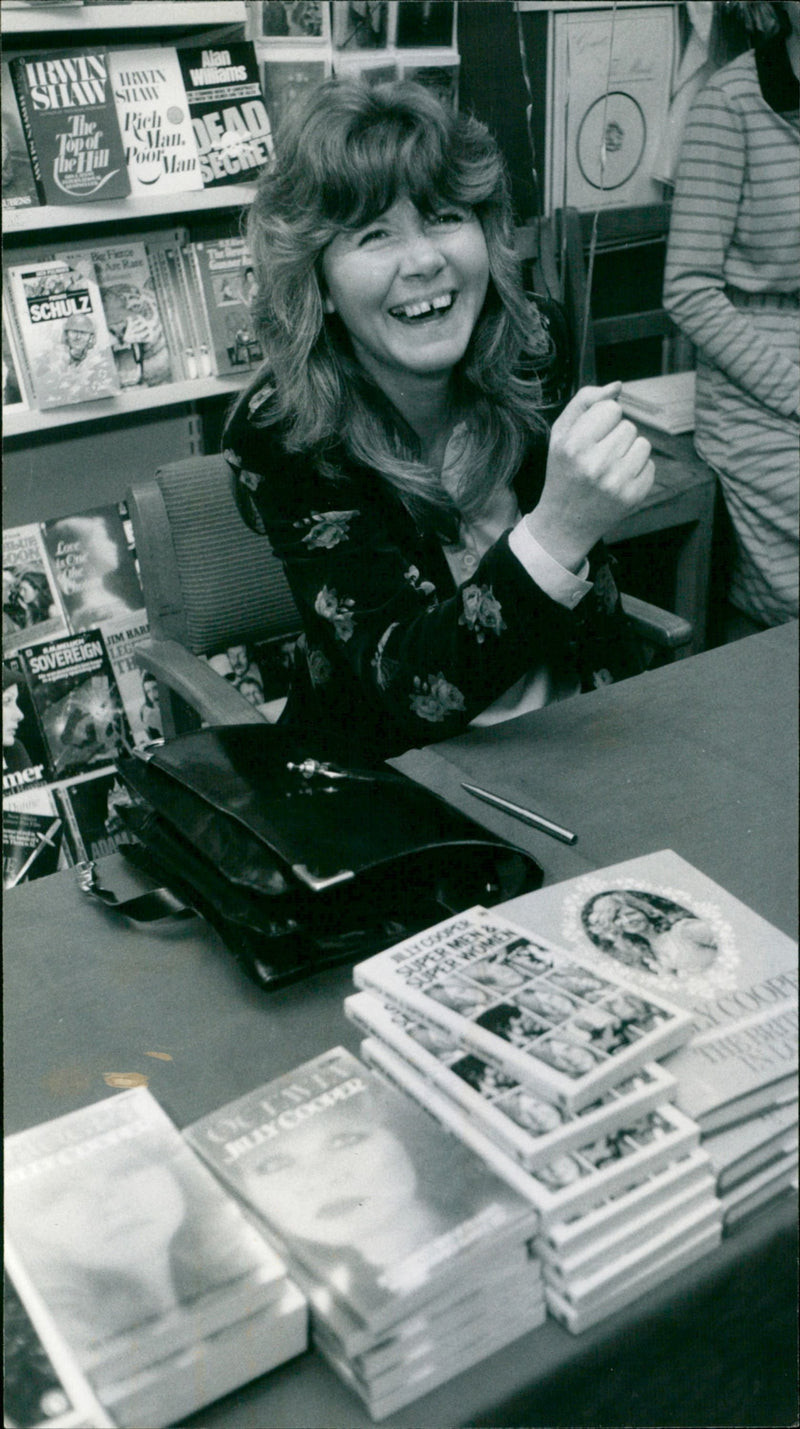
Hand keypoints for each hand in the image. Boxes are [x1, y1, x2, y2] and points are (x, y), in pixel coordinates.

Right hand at [526, 382, 654, 570]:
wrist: (564, 523)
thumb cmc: (563, 470)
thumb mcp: (560, 434)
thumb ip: (584, 402)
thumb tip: (618, 387)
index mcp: (574, 446)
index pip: (612, 409)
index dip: (602, 420)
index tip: (590, 437)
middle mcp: (595, 465)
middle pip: (629, 426)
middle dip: (615, 436)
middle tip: (597, 457)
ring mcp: (616, 483)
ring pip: (643, 444)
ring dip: (629, 452)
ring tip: (609, 468)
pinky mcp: (633, 497)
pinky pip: (650, 466)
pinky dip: (637, 471)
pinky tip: (618, 482)